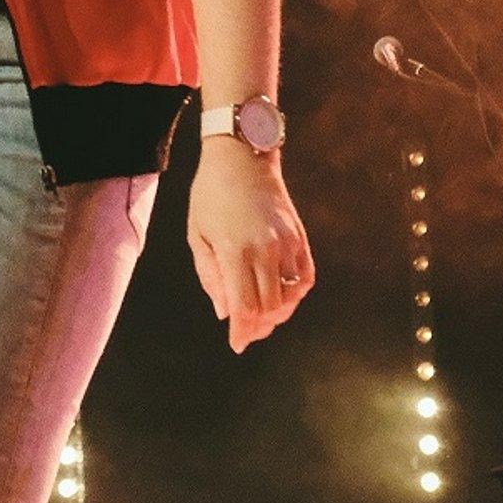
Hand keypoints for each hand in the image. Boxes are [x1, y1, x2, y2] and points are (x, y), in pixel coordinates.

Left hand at [187, 138, 314, 352]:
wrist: (242, 157)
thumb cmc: (210, 194)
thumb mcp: (197, 233)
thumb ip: (210, 276)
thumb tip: (225, 313)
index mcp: (234, 250)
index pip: (245, 307)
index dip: (242, 331)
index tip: (236, 344)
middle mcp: (266, 250)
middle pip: (269, 308)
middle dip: (256, 327)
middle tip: (245, 333)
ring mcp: (287, 245)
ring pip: (289, 298)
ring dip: (275, 315)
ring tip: (259, 319)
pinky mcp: (300, 239)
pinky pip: (305, 280)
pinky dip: (295, 296)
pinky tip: (280, 299)